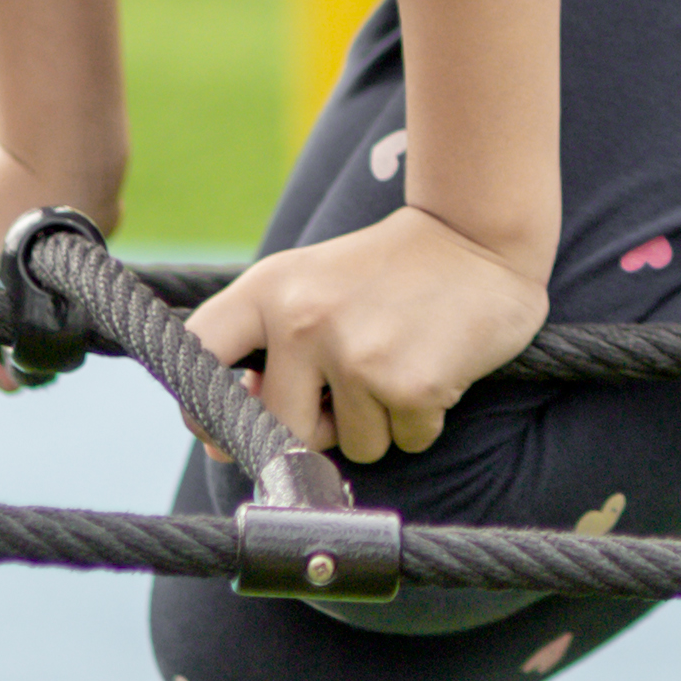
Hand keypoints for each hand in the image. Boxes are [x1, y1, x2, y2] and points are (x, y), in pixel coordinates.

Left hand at [194, 210, 549, 463]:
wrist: (482, 235)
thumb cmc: (390, 273)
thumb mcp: (314, 285)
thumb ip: (267, 350)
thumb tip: (224, 440)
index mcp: (271, 289)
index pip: (198, 354)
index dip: (200, 407)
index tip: (223, 428)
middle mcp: (304, 320)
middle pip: (280, 430)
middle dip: (317, 430)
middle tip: (351, 390)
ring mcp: (357, 354)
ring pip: (353, 445)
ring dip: (380, 423)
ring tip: (400, 363)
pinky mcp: (409, 385)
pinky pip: (405, 442)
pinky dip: (422, 420)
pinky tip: (433, 368)